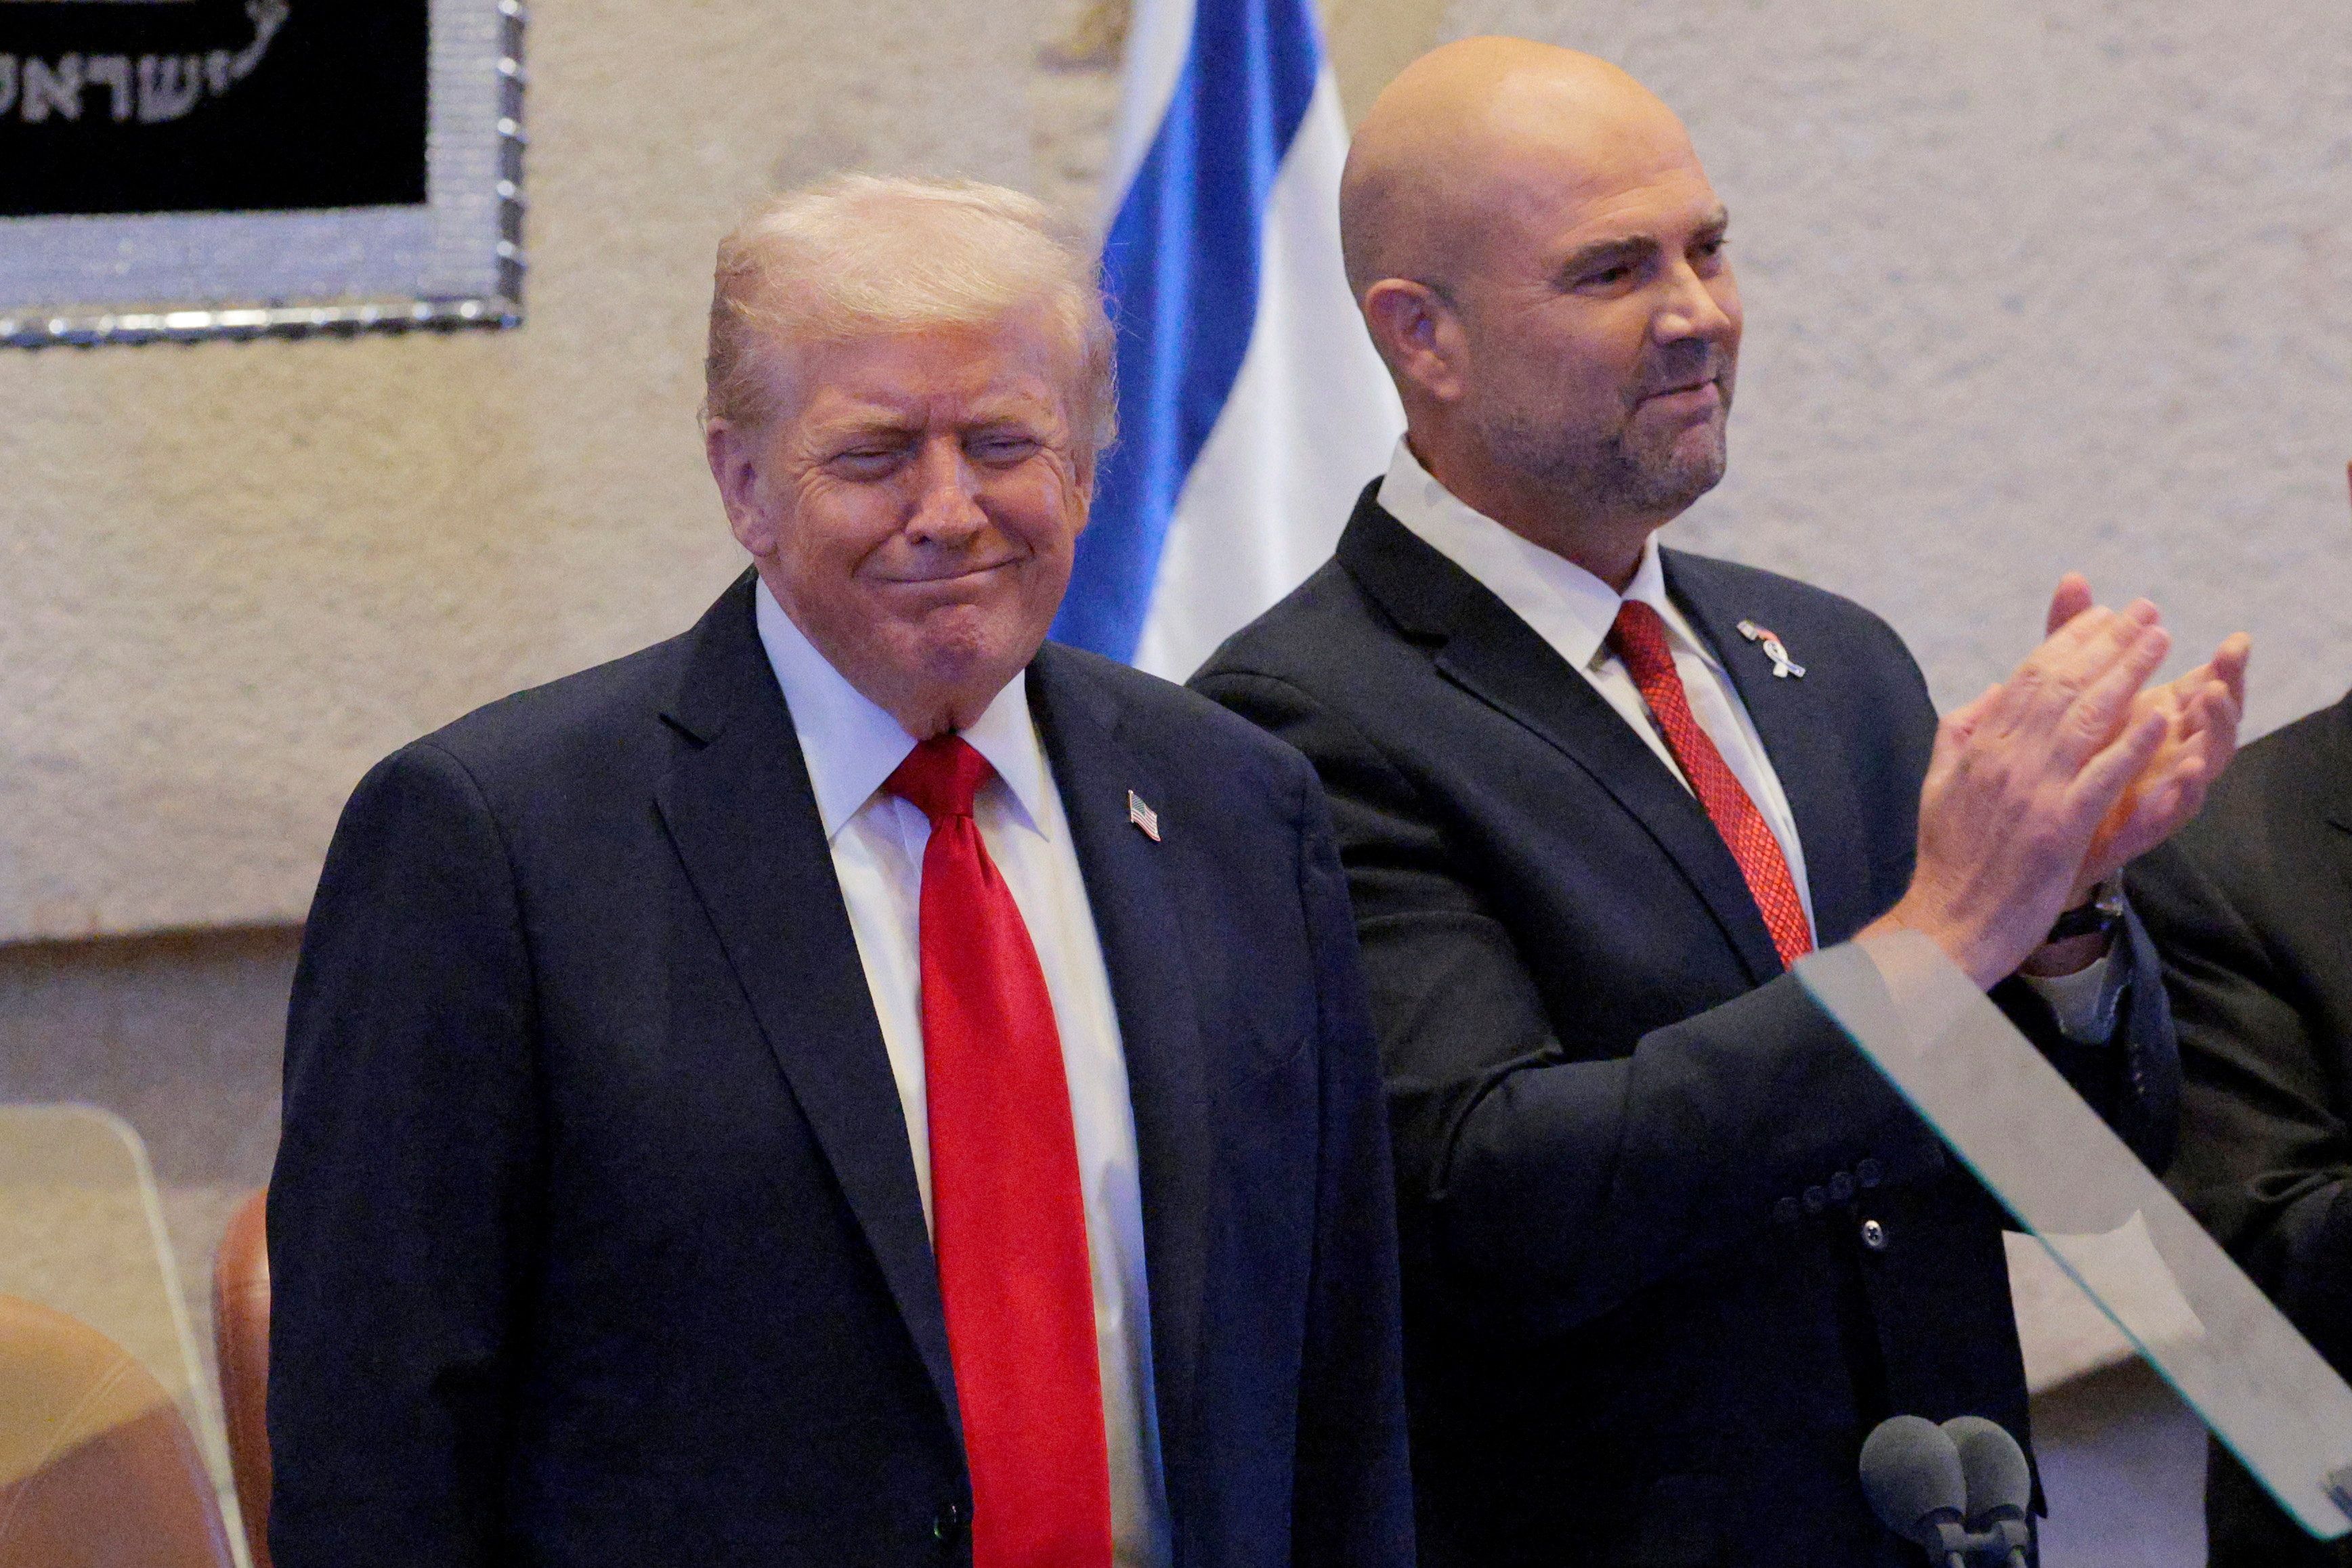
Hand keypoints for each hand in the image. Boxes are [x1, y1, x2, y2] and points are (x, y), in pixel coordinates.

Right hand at [1863, 599, 2171, 988]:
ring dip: (2128, 674)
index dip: (2068, 639)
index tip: (2101, 614)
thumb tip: (1990, 693)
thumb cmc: (1946, 861)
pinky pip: (2103, 776)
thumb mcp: (1939, 785)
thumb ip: (1962, 735)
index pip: (2029, 677)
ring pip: (2086, 718)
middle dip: (2107, 642)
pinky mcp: (2058, 828)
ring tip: (2159, 641)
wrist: (1944, 924)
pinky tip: (2162, 715)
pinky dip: (2134, 743)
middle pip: (2063, 685)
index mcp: (1978, 747)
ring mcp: (2033, 792)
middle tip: (2144, 612)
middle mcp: (2005, 760)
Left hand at [2042, 573, 2249, 897]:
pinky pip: (2169, 812)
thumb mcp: (2063, 690)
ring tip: (2210, 700)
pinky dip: (2179, 792)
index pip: (2203, 687)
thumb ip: (2071, 637)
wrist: (2027, 835)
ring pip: (2204, 762)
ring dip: (2213, 731)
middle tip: (2233, 659)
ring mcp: (2156, 789)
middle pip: (2213, 719)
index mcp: (2157, 719)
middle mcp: (2165, 751)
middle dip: (2228, 687)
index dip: (2223, 667)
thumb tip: (2073, 579)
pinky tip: (2182, 773)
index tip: (2237, 641)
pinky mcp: (2137, 826)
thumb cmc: (2058, 757)